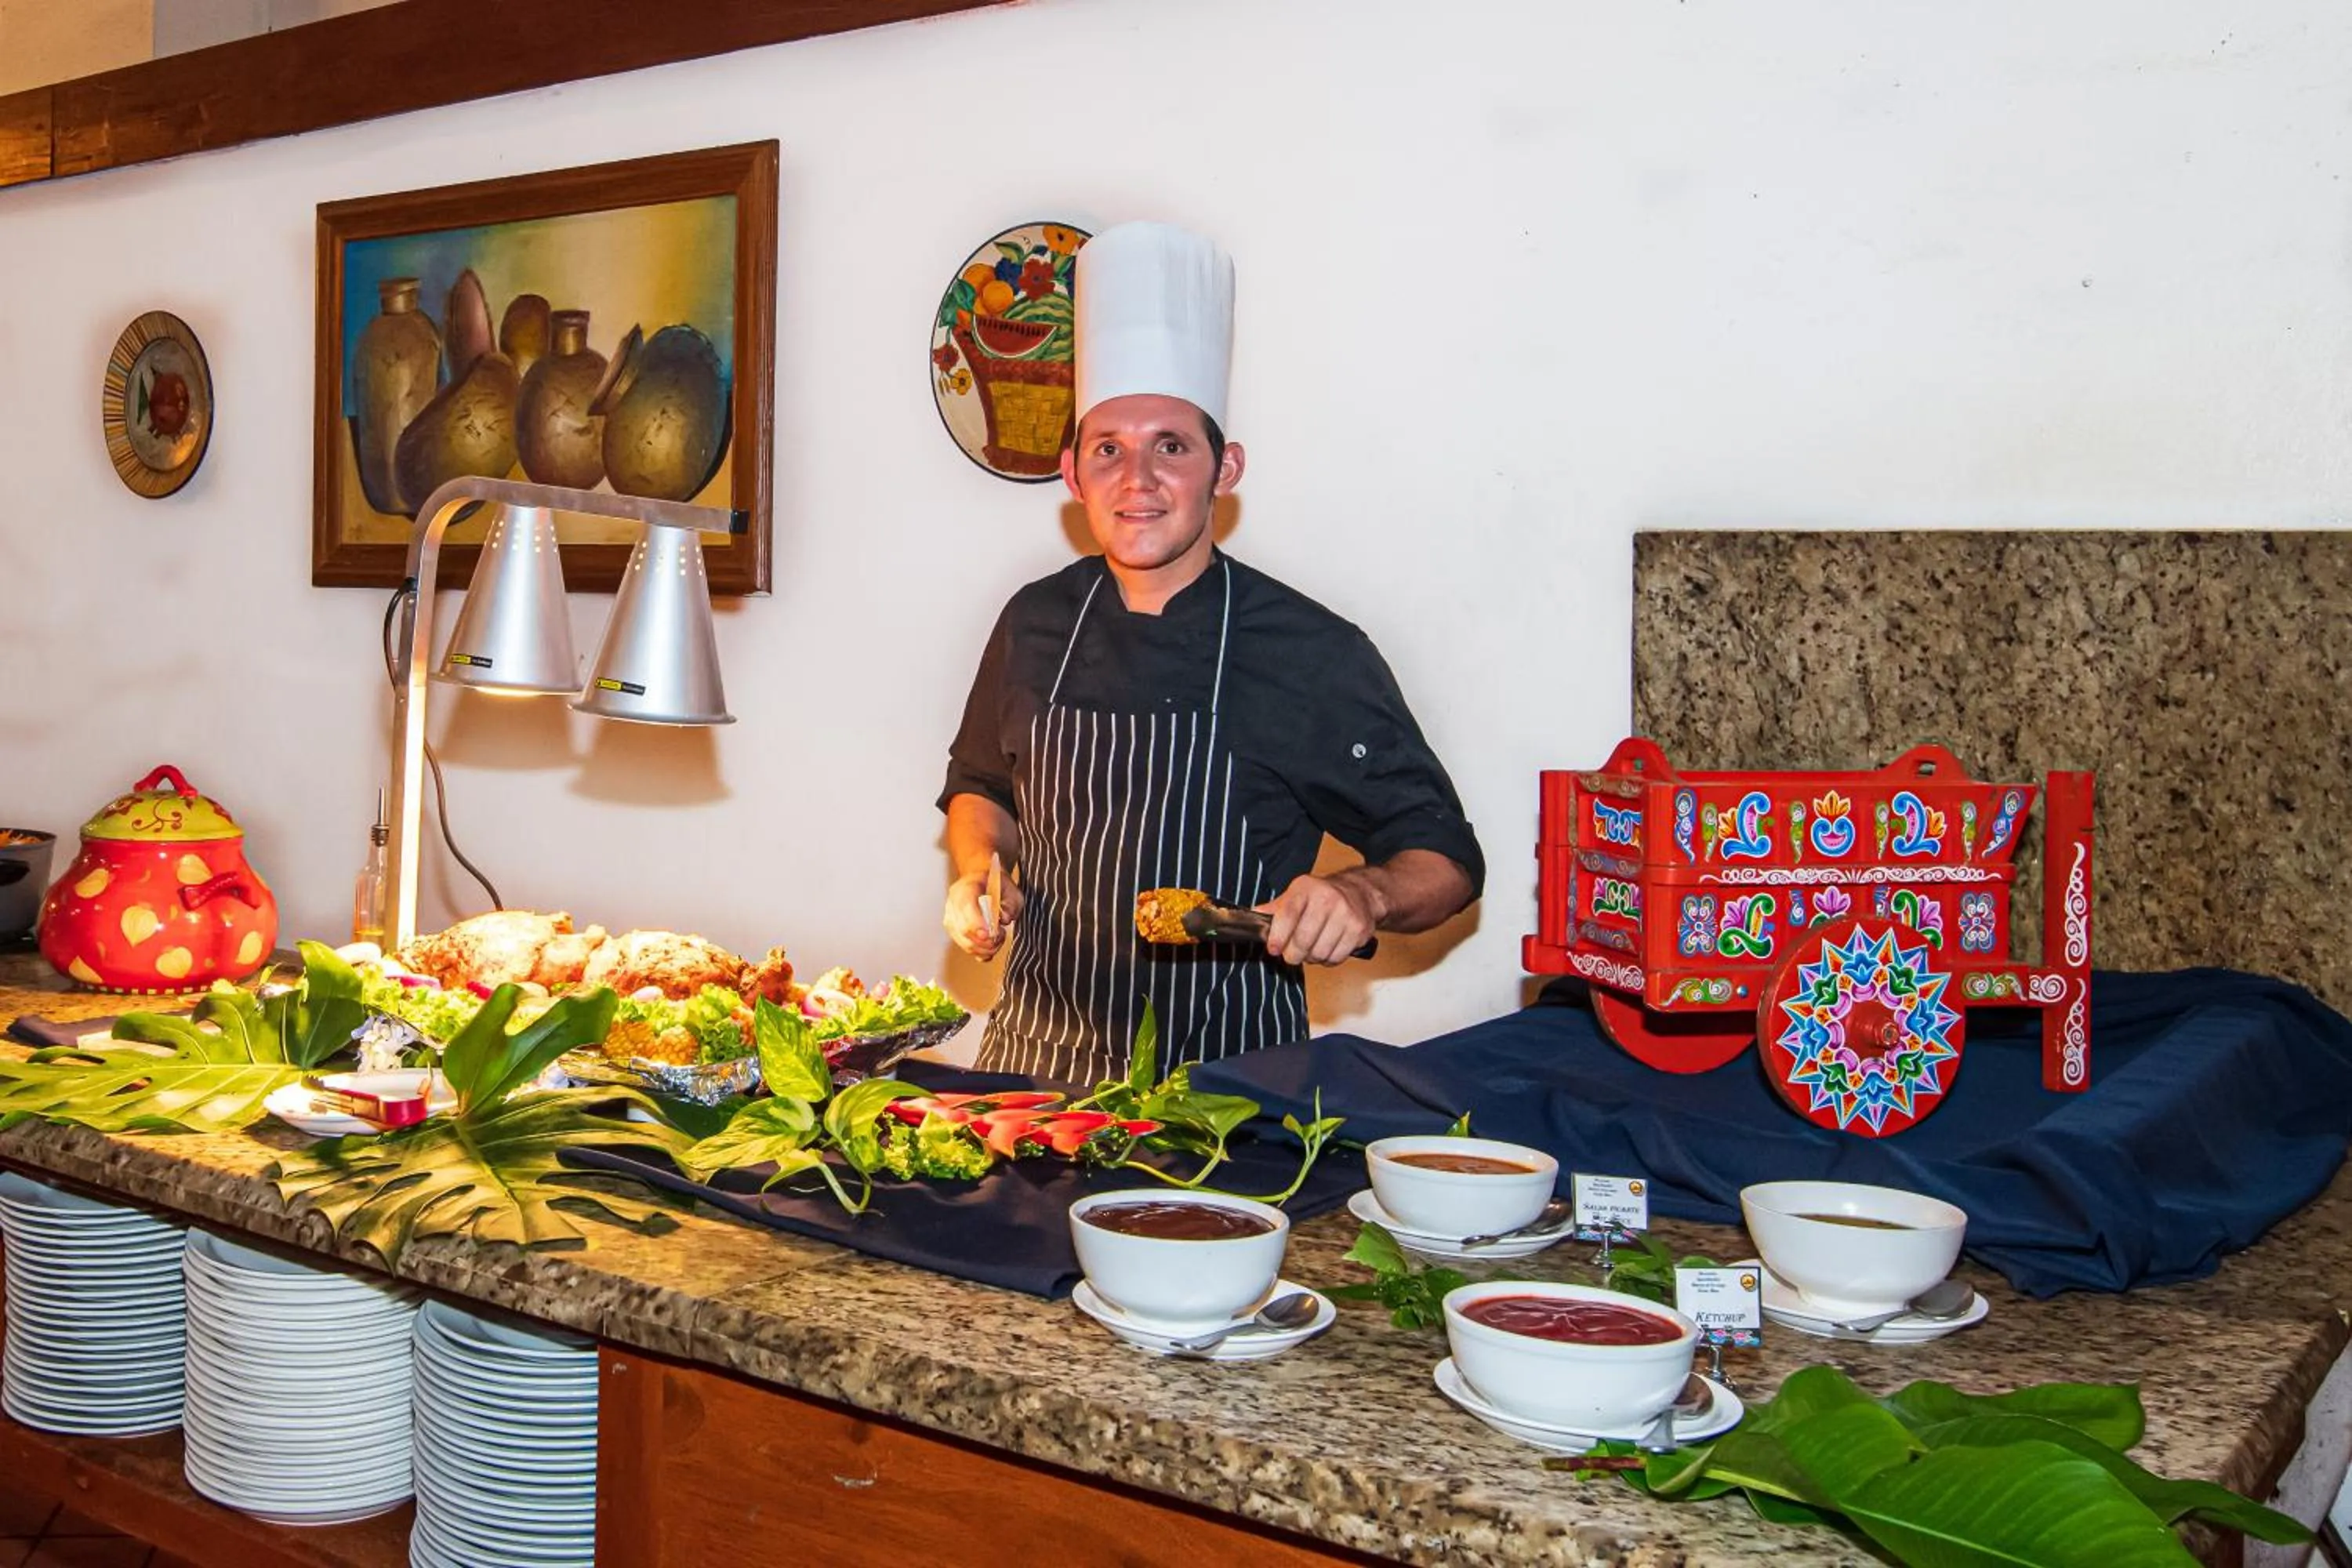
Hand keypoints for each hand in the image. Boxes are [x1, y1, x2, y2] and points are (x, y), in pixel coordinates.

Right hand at [944, 869, 1021, 960]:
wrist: (983, 881)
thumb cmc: (997, 884)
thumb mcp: (1010, 888)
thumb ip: (1011, 903)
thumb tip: (1003, 919)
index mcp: (966, 887)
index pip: (966, 907)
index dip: (977, 923)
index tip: (992, 934)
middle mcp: (953, 903)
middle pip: (964, 929)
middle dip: (986, 940)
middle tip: (1001, 935)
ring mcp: (951, 918)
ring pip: (964, 942)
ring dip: (985, 948)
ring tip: (998, 939)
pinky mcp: (954, 931)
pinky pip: (965, 947)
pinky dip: (980, 952)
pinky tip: (991, 947)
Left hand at [1261, 873, 1381, 965]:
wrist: (1359, 893)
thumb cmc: (1322, 897)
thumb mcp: (1296, 895)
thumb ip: (1275, 909)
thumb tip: (1252, 917)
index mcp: (1306, 888)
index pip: (1287, 914)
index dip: (1278, 936)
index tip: (1273, 949)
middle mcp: (1327, 899)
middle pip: (1303, 940)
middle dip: (1293, 954)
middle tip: (1292, 954)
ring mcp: (1345, 914)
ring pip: (1319, 953)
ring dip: (1312, 958)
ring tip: (1312, 949)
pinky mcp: (1358, 929)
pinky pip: (1336, 958)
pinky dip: (1328, 960)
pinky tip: (1327, 949)